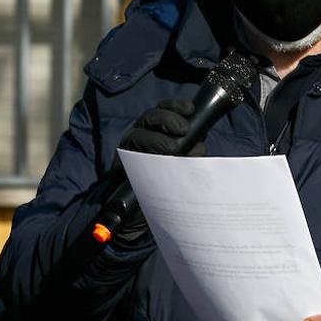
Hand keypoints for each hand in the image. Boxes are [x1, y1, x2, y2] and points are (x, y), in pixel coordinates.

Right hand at [112, 99, 203, 242]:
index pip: (162, 110)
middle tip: (183, 129)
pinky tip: (160, 167)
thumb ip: (189, 151)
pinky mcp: (120, 169)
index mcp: (156, 130)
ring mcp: (128, 152)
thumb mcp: (182, 164)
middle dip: (167, 118)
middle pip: (149, 117)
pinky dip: (145, 160)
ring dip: (156, 139)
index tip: (190, 109)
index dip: (175, 107)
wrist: (146, 213)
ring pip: (137, 135)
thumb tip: (200, 145)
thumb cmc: (166, 184)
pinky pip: (129, 159)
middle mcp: (140, 137)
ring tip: (172, 150)